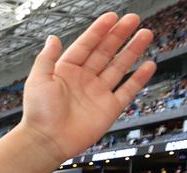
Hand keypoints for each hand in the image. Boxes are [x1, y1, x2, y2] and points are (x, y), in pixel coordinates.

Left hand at [19, 13, 155, 162]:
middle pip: (105, 52)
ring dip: (132, 50)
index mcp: (66, 71)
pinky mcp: (108, 108)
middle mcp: (83, 80)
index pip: (86, 45)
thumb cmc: (38, 113)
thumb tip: (53, 37)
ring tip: (145, 34)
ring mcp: (97, 93)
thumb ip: (47, 58)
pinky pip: (127, 90)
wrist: (47, 141)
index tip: (112, 17)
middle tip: (133, 19)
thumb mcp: (38, 80)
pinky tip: (149, 65)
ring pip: (119, 67)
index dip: (99, 31)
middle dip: (119, 35)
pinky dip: (139, 78)